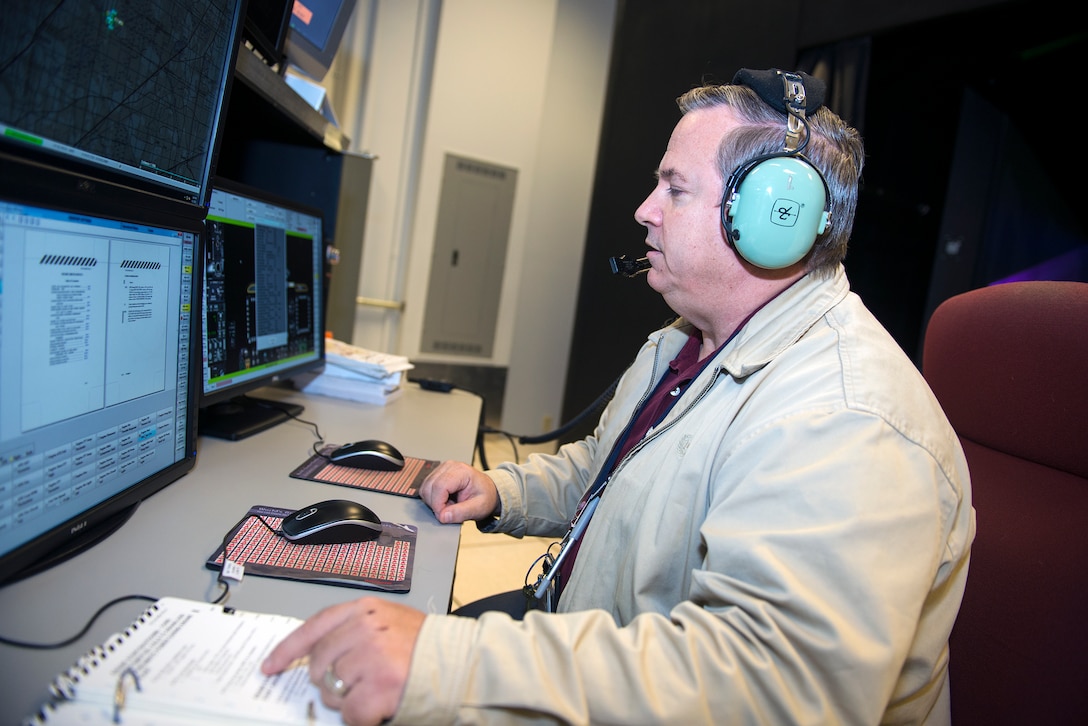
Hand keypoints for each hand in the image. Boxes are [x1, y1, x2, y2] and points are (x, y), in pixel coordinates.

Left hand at [261, 597, 424, 725]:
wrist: (461, 662)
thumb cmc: (425, 645)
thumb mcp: (387, 621)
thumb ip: (353, 630)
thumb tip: (316, 656)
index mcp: (364, 610)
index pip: (314, 627)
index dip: (288, 649)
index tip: (270, 666)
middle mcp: (364, 629)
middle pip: (319, 665)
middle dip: (331, 681)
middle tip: (356, 684)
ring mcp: (371, 658)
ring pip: (332, 691)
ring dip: (348, 700)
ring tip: (375, 691)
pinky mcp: (379, 687)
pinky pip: (351, 714)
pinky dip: (361, 718)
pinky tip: (378, 708)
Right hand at [419, 460, 499, 523]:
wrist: (487, 491)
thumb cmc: (485, 496)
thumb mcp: (478, 508)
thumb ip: (461, 513)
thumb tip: (443, 516)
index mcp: (461, 471)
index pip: (439, 487)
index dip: (438, 505)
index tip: (444, 516)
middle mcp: (449, 466)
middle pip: (429, 487)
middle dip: (436, 504)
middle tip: (451, 510)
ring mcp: (442, 469)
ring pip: (425, 488)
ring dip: (433, 502)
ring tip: (450, 505)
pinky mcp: (437, 474)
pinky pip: (426, 488)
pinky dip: (432, 499)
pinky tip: (445, 501)